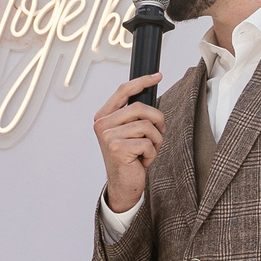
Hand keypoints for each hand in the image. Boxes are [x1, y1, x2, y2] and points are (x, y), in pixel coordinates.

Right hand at [92, 72, 164, 214]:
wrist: (123, 185)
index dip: (141, 82)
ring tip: (147, 151)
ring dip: (156, 140)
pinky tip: (143, 161)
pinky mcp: (117, 148)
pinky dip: (152, 153)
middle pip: (140, 108)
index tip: (157, 76)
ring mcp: (108, 136)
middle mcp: (102, 124)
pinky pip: (148, 143)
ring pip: (147, 126)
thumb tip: (150, 93)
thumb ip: (134, 115)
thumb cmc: (129, 158)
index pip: (122, 91)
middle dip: (157, 120)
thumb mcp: (129, 132)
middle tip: (159, 133)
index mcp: (103, 116)